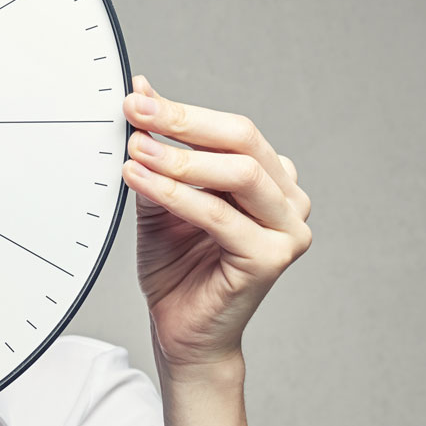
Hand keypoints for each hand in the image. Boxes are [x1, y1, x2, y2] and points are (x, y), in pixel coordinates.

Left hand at [120, 76, 312, 373]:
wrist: (181, 332)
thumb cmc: (177, 268)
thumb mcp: (160, 196)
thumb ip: (158, 150)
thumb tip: (143, 92)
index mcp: (270, 179)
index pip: (233, 130)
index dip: (184, 112)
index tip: (137, 99)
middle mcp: (288, 200)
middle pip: (243, 141)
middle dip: (184, 123)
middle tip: (137, 113)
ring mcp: (287, 230)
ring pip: (239, 174)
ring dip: (180, 158)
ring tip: (136, 150)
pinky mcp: (271, 259)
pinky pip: (220, 216)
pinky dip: (177, 194)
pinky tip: (142, 180)